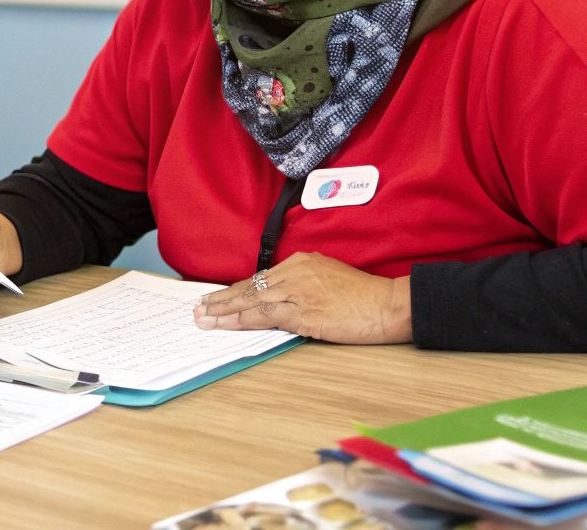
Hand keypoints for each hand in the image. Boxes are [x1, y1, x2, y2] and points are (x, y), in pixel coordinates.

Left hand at [192, 252, 411, 343]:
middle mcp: (295, 272)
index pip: (260, 278)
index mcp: (301, 262)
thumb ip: (303, 286)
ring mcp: (297, 291)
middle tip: (199, 307)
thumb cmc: (363, 297)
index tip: (218, 297)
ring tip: (204, 318)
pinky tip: (226, 325)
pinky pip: (264, 317)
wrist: (387, 304)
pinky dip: (241, 321)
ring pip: (251, 301)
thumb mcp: (329, 280)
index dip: (236, 290)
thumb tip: (282, 301)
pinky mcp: (302, 312)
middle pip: (249, 287)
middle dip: (221, 299)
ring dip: (223, 311)